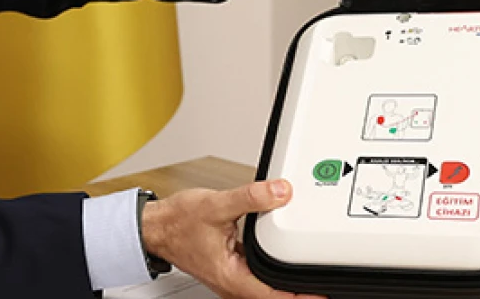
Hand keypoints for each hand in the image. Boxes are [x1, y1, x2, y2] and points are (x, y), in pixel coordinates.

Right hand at [140, 179, 323, 298]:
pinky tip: (283, 258)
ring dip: (287, 283)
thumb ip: (251, 197)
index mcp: (232, 277)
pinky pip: (258, 276)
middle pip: (274, 296)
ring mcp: (232, 277)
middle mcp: (233, 283)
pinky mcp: (231, 268)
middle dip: (300, 292)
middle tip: (323, 283)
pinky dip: (274, 271)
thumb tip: (280, 192)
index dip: (302, 297)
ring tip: (310, 274)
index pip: (276, 297)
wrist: (155, 225)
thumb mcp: (216, 205)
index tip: (323, 293)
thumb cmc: (177, 223)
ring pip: (267, 288)